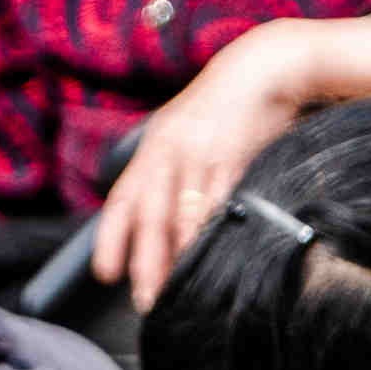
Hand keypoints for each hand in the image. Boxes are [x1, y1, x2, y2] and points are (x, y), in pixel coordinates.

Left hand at [100, 15, 370, 300]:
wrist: (265, 69)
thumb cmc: (226, 108)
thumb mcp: (185, 131)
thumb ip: (169, 169)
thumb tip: (163, 222)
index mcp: (154, 146)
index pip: (124, 198)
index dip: (112, 238)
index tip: (106, 274)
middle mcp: (170, 150)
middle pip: (150, 216)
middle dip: (146, 262)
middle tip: (146, 301)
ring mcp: (201, 154)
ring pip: (183, 217)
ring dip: (179, 258)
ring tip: (180, 292)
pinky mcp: (234, 159)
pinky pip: (218, 206)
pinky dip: (212, 235)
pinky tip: (211, 260)